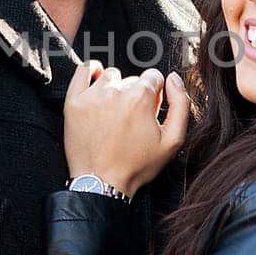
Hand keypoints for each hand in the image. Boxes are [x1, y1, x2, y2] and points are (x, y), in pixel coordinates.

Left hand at [63, 61, 189, 196]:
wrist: (102, 183)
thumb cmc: (136, 166)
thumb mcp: (172, 140)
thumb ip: (180, 104)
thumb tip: (174, 79)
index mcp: (141, 98)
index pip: (154, 76)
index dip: (156, 93)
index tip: (149, 109)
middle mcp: (116, 92)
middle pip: (132, 79)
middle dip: (135, 94)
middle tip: (131, 118)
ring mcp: (93, 96)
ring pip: (111, 76)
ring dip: (115, 87)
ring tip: (115, 110)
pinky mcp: (74, 102)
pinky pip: (83, 71)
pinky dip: (91, 71)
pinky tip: (96, 82)